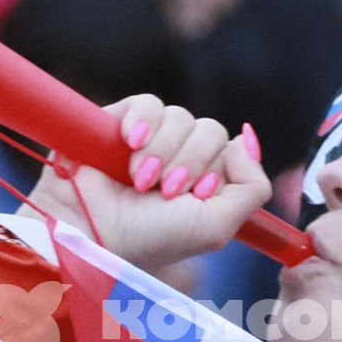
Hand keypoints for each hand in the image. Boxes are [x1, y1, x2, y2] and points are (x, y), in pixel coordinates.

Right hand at [21, 97, 269, 270]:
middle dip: (189, 162)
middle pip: (210, 131)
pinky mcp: (119, 123)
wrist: (90, 232)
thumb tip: (246, 140)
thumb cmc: (151, 238)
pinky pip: (149, 103)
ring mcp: (151, 141)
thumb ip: (252, 188)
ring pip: (181, 117)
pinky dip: (144, 121)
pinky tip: (130, 143)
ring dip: (163, 150)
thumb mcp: (217, 226)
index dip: (217, 169)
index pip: (232, 151)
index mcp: (204, 184)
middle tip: (164, 190)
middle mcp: (180, 160)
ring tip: (138, 180)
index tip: (195, 195)